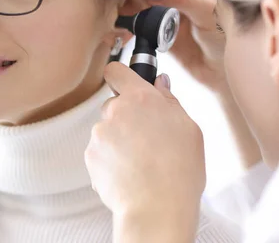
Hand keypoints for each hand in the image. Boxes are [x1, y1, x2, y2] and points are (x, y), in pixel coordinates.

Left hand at [85, 62, 205, 238]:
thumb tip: (160, 83)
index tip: (125, 82)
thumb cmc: (178, 171)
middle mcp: (115, 112)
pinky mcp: (90, 156)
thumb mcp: (189, 129)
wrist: (157, 208)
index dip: (120, 75)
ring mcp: (100, 134)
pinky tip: (129, 173)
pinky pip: (100, 152)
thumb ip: (170, 101)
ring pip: (107, 130)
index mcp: (140, 99)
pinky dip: (110, 159)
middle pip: (115, 105)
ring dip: (119, 140)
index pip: (117, 71)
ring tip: (140, 162)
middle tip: (147, 138)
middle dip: (126, 116)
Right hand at [125, 0, 226, 91]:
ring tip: (127, 11)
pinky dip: (134, 22)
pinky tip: (130, 25)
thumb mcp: (208, 11)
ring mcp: (170, 9)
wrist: (224, 72)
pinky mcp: (160, 28)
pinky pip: (143, 21)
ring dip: (134, 5)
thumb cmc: (229, 37)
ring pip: (145, 0)